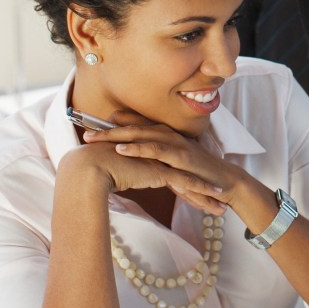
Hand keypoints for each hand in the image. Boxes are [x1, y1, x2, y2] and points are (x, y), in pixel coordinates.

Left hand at [80, 112, 254, 215]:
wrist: (224, 181)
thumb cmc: (197, 173)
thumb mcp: (171, 166)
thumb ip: (153, 159)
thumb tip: (130, 160)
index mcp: (164, 135)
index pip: (134, 126)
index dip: (111, 125)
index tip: (87, 126)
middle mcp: (168, 134)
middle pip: (132, 127)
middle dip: (106, 129)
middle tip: (83, 131)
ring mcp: (175, 143)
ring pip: (140, 135)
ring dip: (116, 135)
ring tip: (94, 137)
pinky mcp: (181, 156)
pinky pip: (155, 150)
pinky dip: (137, 148)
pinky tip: (121, 149)